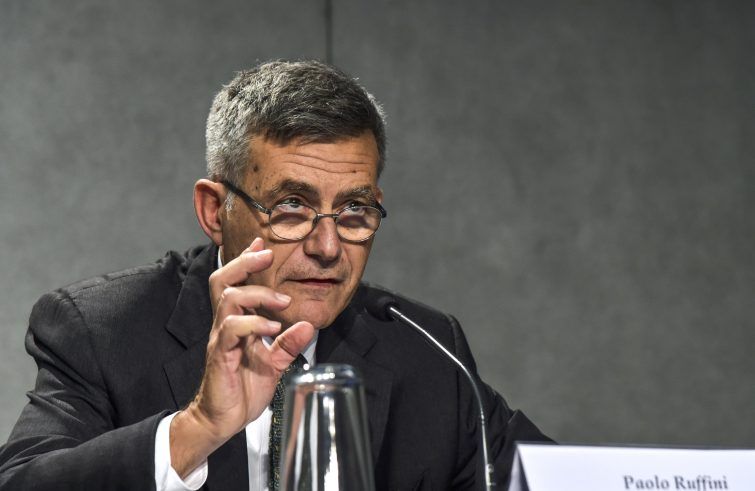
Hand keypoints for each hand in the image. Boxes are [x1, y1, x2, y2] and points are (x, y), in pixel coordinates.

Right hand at [169, 238, 314, 477]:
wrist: (222, 419)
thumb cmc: (243, 388)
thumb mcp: (274, 363)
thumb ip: (289, 343)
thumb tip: (308, 325)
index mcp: (236, 323)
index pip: (236, 283)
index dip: (246, 260)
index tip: (263, 243)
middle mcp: (225, 325)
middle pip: (223, 280)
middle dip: (244, 262)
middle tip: (267, 254)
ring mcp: (220, 338)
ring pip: (229, 299)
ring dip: (258, 294)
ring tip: (283, 301)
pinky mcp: (220, 355)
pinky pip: (231, 329)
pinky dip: (252, 323)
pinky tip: (270, 328)